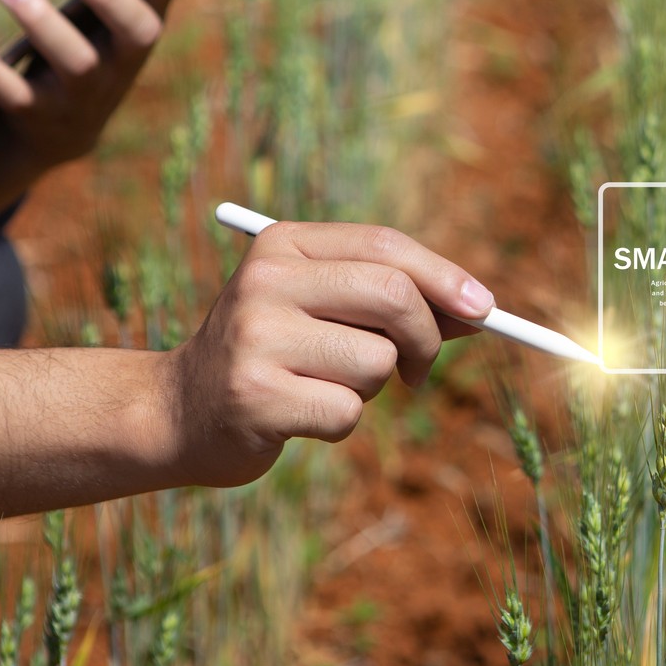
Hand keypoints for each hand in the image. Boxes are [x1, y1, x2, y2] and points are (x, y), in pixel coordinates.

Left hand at [0, 0, 234, 169]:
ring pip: (72, 63)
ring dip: (42, 23)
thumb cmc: (102, 51)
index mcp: (141, 35)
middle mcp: (120, 66)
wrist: (63, 131)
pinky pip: (9, 93)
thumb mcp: (133, 15)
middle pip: (131, 35)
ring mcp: (80, 95)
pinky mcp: (34, 115)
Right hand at [158, 221, 494, 487]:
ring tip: (325, 386)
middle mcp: (265, 281)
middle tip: (419, 369)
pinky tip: (301, 415)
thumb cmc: (275, 355)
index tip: (485, 309)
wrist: (180, 412)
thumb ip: (394, 301)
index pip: (385, 246)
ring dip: (372, 386)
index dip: (445, 276)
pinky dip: (341, 421)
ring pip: (376, 361)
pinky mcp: (256, 396)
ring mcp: (256, 338)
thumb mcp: (325, 310)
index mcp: (283, 245)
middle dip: (426, 337)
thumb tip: (480, 310)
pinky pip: (348, 411)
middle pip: (392, 295)